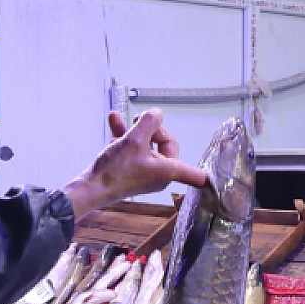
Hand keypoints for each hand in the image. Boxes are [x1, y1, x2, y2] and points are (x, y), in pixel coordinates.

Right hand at [62, 109, 208, 220]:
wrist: (90, 188)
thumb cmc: (114, 171)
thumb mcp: (133, 140)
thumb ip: (148, 122)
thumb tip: (156, 115)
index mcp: (167, 171)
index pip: (193, 174)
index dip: (203, 175)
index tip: (215, 182)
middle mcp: (158, 174)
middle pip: (164, 143)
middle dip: (150, 129)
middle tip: (138, 122)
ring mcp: (143, 172)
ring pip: (145, 144)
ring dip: (134, 129)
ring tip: (122, 119)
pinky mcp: (128, 170)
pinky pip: (132, 149)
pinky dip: (124, 136)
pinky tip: (113, 121)